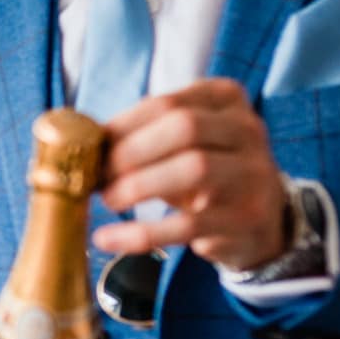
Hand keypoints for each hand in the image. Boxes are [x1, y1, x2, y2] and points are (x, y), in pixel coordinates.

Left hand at [92, 78, 288, 270]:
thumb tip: (78, 140)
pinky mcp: (245, 220)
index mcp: (227, 100)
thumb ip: (144, 134)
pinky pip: (187, 226)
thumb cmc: (207, 172)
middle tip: (99, 175)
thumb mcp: (185, 143)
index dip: (122, 126)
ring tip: (109, 200)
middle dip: (130, 152)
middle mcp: (248, 131)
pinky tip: (108, 238)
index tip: (91, 147)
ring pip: (193, 169)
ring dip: (138, 185)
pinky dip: (140, 233)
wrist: (262, 221)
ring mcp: (253, 175)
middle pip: (183, 128)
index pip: (166, 103)